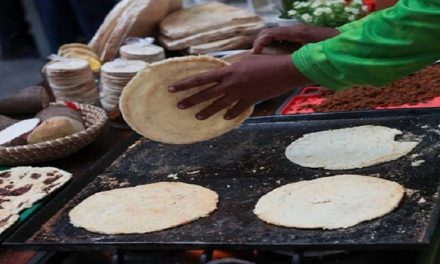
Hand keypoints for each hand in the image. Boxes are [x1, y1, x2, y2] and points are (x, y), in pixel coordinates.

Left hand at [169, 54, 310, 119]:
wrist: (284, 71)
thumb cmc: (266, 61)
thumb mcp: (246, 59)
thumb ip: (233, 66)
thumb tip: (224, 69)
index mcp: (228, 71)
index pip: (201, 79)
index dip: (185, 84)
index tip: (172, 88)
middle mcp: (231, 84)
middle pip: (206, 94)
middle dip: (191, 100)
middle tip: (178, 106)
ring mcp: (240, 94)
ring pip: (219, 105)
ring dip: (207, 111)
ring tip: (197, 116)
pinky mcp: (250, 100)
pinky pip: (238, 110)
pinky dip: (231, 114)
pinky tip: (224, 119)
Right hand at [252, 25, 339, 53]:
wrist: (344, 42)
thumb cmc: (330, 50)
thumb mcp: (313, 56)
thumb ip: (299, 60)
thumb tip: (285, 66)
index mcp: (296, 33)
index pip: (271, 33)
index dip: (260, 42)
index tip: (255, 54)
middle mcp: (295, 30)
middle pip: (269, 32)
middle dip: (259, 43)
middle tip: (254, 57)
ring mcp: (296, 32)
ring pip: (274, 35)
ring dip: (265, 44)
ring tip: (260, 58)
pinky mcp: (298, 36)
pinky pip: (281, 38)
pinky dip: (272, 45)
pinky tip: (272, 57)